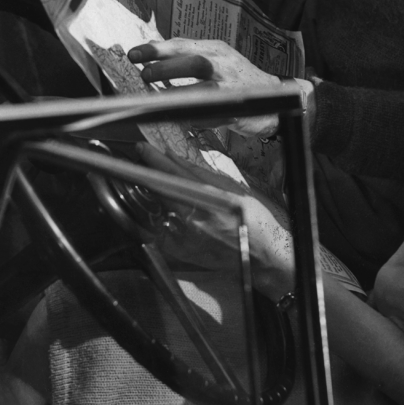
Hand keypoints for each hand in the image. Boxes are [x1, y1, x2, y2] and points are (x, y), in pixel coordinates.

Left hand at [128, 38, 297, 140]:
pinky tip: (178, 120)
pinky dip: (194, 118)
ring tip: (158, 99)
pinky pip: (213, 115)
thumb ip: (185, 56)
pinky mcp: (237, 109)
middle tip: (144, 73)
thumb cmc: (237, 77)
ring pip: (203, 89)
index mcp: (215, 50)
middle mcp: (223, 65)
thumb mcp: (215, 58)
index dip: (157, 49)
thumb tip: (150, 53)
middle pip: (194, 61)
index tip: (134, 54)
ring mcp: (232, 87)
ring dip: (178, 93)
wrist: (276, 95)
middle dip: (167, 67)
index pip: (182, 44)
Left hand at [136, 142, 294, 296]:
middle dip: (148, 175)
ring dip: (152, 196)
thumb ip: (197, 173)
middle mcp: (194, 218)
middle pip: (158, 191)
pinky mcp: (181, 252)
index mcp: (209, 198)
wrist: (261, 255)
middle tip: (145, 165)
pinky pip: (158, 231)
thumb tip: (171, 156)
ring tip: (158, 189)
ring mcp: (185, 238)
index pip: (171, 173)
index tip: (142, 148)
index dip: (154, 159)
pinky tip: (166, 213)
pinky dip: (158, 219)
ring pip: (155, 210)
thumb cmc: (251, 218)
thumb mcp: (230, 187)